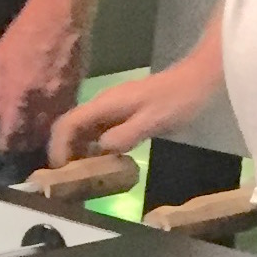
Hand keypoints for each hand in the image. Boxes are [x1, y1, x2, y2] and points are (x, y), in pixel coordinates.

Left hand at [0, 0, 88, 158]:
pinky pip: (65, 114)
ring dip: (42, 135)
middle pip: (34, 137)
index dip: (7, 145)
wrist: (62, 16)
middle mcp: (43, 102)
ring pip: (52, 128)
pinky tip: (48, 119)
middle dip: (25, 144)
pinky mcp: (78, 90)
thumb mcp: (0, 59)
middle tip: (17, 145)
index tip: (3, 149)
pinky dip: (55, 120)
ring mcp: (63, 98)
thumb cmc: (25, 33)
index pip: (12, 133)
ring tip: (32, 137)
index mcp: (20, 96)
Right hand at [50, 36, 227, 163]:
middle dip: (65, 150)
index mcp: (105, 104)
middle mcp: (102, 103)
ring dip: (79, 150)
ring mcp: (112, 107)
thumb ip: (124, 136)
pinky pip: (99, 130)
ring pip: (84, 129)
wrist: (198, 79)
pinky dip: (94, 146)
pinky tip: (104, 160)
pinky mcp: (122, 112)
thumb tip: (100, 150)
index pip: (68, 123)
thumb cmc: (177, 100)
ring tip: (84, 173)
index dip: (59, 146)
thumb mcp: (153, 122)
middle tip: (69, 176)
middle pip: (71, 126)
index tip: (61, 169)